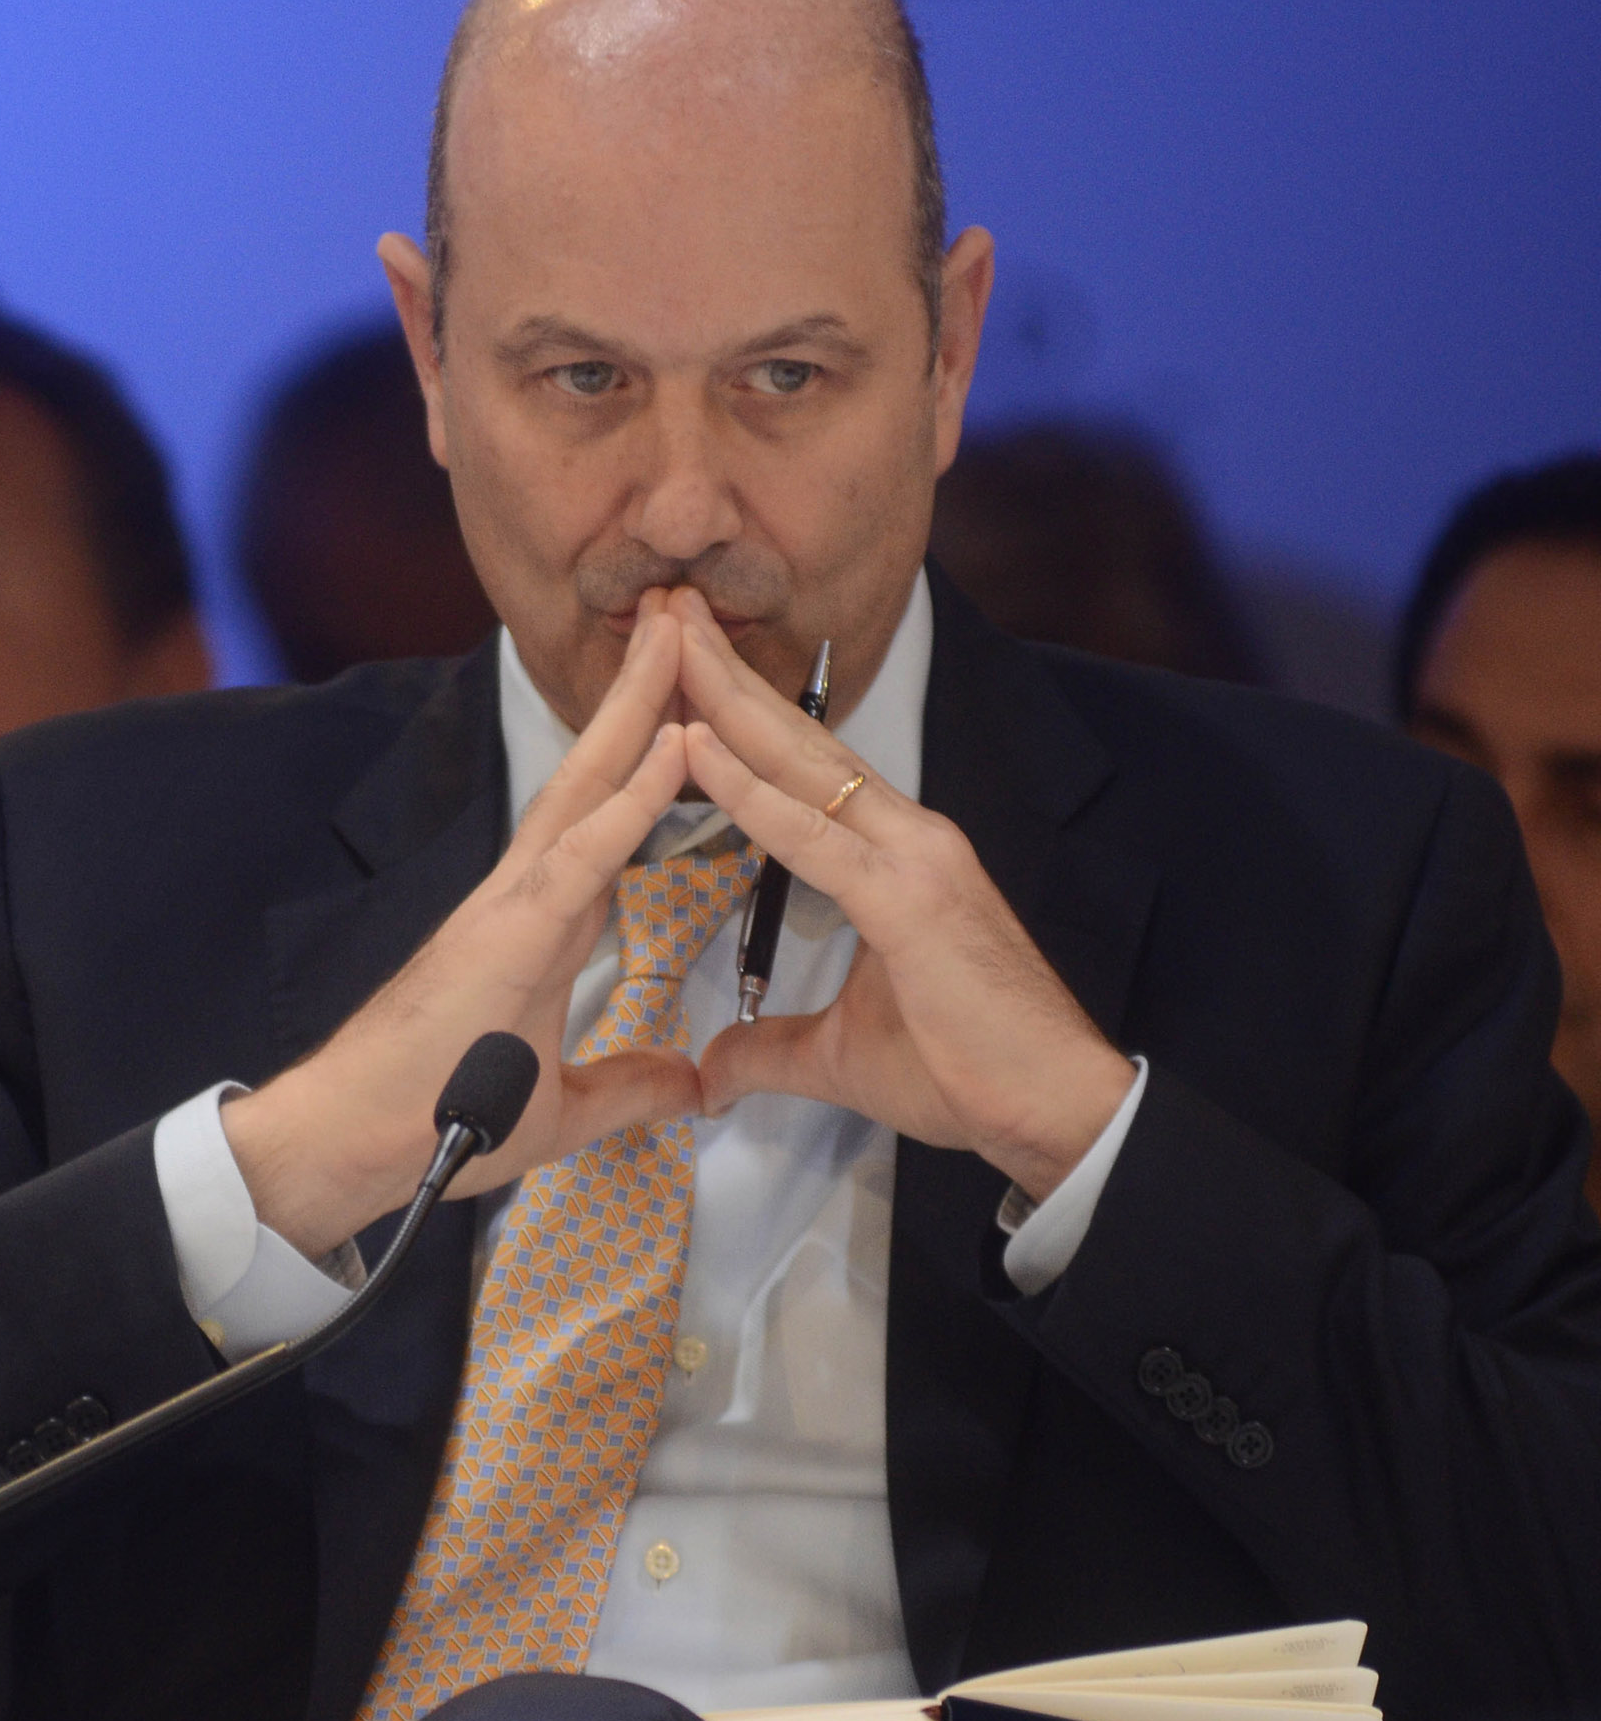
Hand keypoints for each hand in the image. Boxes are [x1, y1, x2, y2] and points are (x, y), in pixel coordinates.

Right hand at [221, 600, 704, 1259]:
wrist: (351, 1146)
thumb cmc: (433, 1121)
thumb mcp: (562, 1109)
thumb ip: (626, 1087)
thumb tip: (687, 1086)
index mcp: (544, 924)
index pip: (610, 819)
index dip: (653, 756)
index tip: (694, 697)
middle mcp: (527, 892)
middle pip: (598, 772)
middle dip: (643, 691)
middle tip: (684, 613)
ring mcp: (512, 903)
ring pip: (588, 785)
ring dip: (639, 708)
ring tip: (680, 634)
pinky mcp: (506, 931)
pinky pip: (583, 853)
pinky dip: (633, 798)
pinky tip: (677, 746)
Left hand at [668, 591, 1132, 1199]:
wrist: (1056, 1112)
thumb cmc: (967, 1073)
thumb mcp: (841, 1058)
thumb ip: (771, 1050)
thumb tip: (715, 1065)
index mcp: (894, 856)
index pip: (802, 769)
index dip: (740, 716)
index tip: (681, 666)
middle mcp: (907, 835)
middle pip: (797, 740)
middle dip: (725, 674)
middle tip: (663, 608)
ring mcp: (916, 858)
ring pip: (802, 764)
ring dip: (726, 702)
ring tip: (666, 642)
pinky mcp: (911, 899)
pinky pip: (812, 837)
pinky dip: (750, 792)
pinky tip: (697, 749)